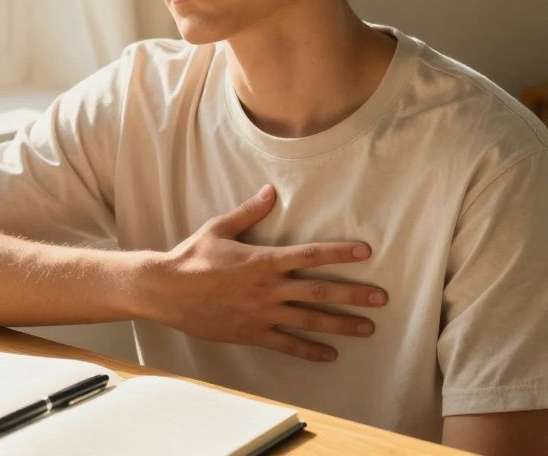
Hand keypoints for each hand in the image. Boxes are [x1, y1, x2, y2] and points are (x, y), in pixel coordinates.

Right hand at [141, 184, 387, 361]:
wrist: (166, 291)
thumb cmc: (192, 257)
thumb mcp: (219, 228)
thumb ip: (248, 212)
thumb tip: (269, 191)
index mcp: (263, 260)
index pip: (310, 255)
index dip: (339, 253)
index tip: (366, 252)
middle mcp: (268, 288)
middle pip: (319, 291)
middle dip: (353, 294)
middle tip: (381, 298)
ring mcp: (261, 313)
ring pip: (309, 320)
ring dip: (341, 325)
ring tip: (368, 329)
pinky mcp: (252, 332)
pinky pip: (286, 344)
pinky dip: (309, 351)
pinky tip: (331, 355)